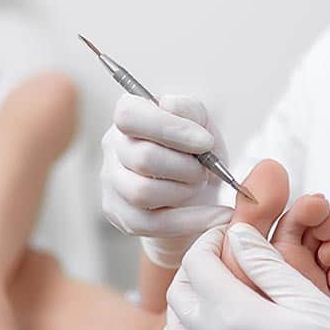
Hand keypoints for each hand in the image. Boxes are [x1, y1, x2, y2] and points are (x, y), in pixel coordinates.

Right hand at [100, 93, 232, 267]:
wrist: (198, 193)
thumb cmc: (196, 152)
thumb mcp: (202, 125)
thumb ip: (190, 109)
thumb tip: (170, 105)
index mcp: (129, 116)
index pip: (129, 116)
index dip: (169, 128)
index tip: (205, 142)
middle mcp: (113, 148)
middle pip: (142, 158)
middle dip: (185, 167)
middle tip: (205, 170)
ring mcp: (113, 184)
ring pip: (142, 192)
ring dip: (184, 191)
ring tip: (201, 186)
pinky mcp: (122, 216)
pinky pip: (153, 224)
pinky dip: (192, 220)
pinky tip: (216, 215)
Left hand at [164, 223, 329, 329]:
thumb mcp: (305, 296)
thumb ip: (265, 262)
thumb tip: (238, 235)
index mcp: (233, 315)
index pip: (197, 264)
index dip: (210, 240)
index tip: (232, 233)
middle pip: (179, 291)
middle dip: (196, 264)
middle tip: (225, 253)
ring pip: (175, 323)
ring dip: (188, 296)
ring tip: (218, 282)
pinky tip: (212, 321)